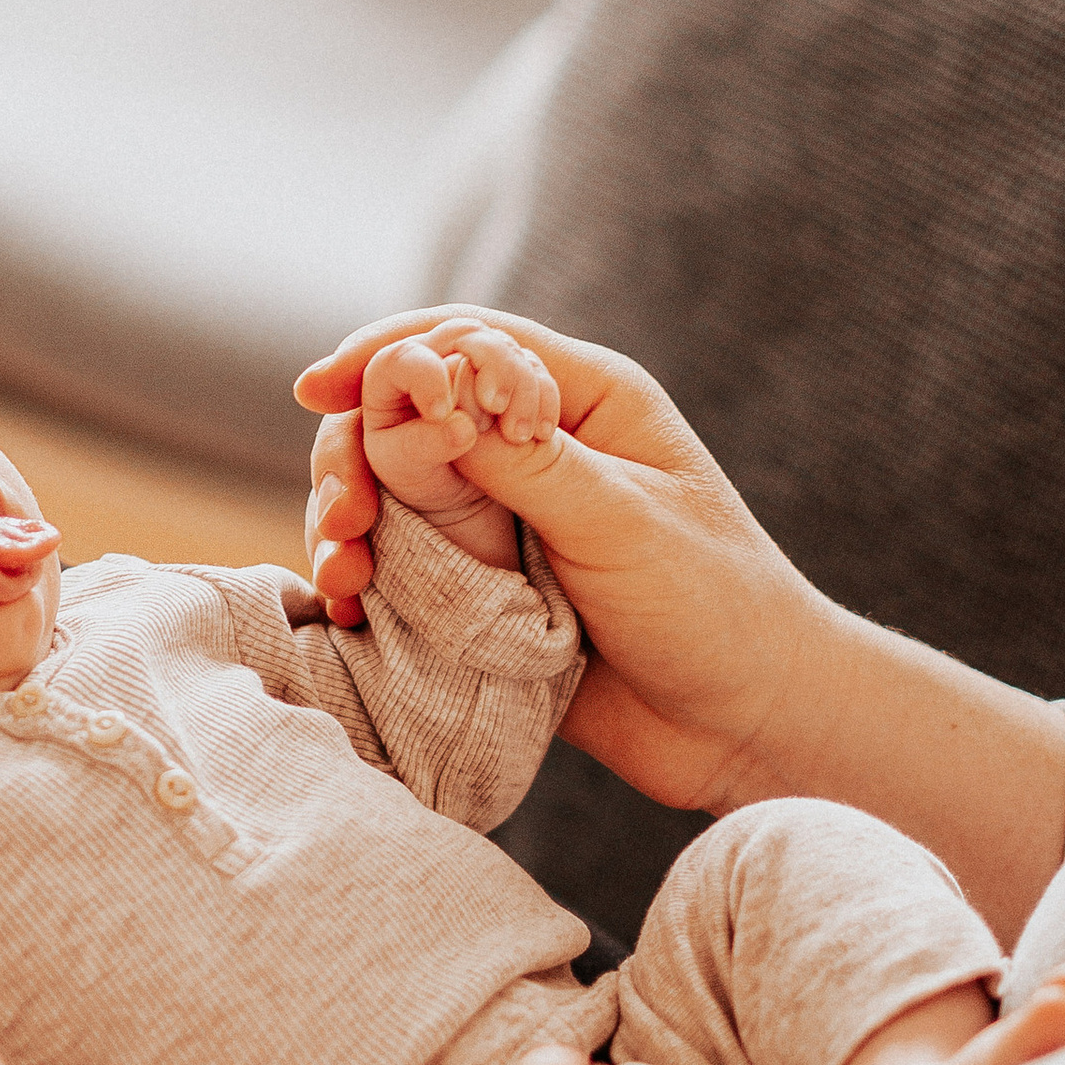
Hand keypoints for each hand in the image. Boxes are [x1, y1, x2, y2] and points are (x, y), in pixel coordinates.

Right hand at [299, 306, 821, 809]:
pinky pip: (404, 563)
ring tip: (340, 574)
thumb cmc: (714, 607)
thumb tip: (423, 397)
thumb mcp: (620, 522)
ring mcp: (506, 518)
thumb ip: (524, 461)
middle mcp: (536, 446)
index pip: (465, 339)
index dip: (384, 354)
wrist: (746, 725)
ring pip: (393, 489)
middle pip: (408, 413)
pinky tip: (344, 609)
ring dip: (350, 519)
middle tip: (340, 516)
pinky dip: (365, 577)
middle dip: (353, 452)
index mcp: (583, 399)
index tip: (317, 390)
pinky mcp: (487, 588)